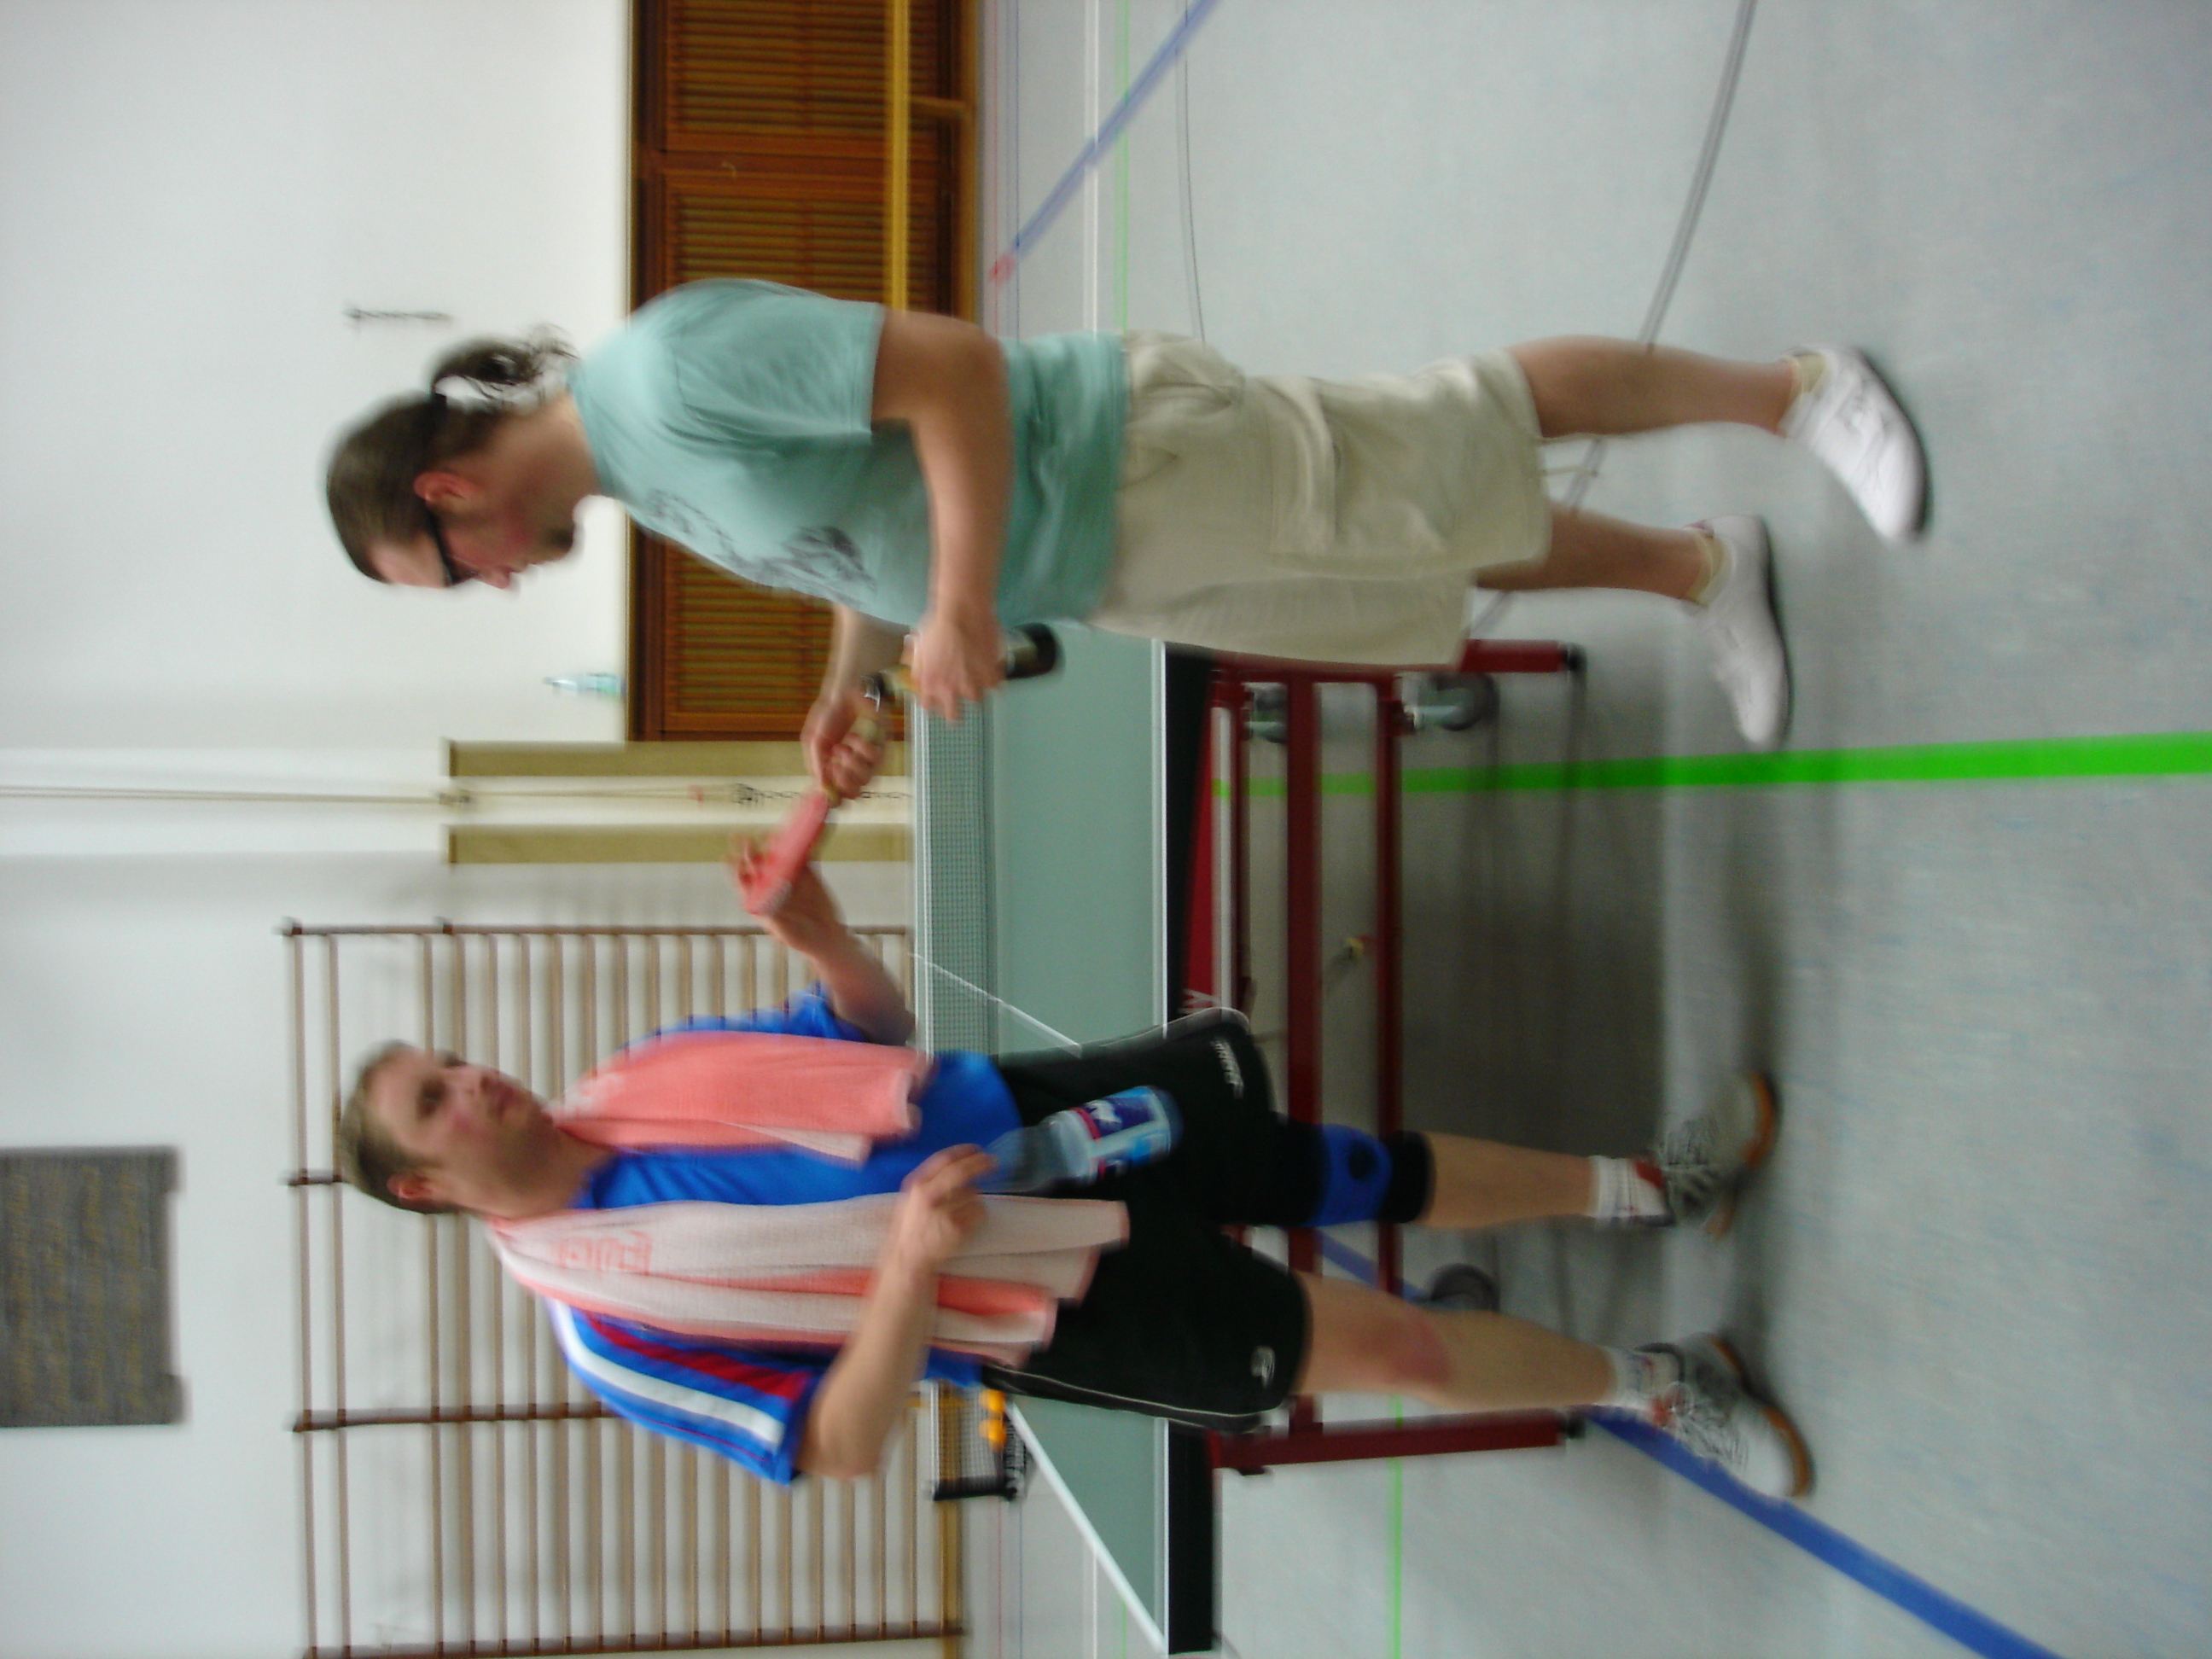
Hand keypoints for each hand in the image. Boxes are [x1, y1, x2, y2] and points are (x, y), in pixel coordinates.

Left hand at [727, 834, 844, 953]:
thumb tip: (772, 894)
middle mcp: (771, 884)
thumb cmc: (799, 937)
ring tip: (771, 835)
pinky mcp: (807, 872)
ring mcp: (789, 876)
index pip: (742, 879)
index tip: (732, 858)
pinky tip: (801, 835)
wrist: (825, 937)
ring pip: (779, 855)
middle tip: (746, 840)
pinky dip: (802, 844)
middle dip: (751, 851)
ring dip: (774, 844)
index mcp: (759, 898)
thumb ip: (776, 914)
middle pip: (758, 863)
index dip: (735, 868)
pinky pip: (803, 855)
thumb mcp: (784, 930)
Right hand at [802, 687, 886, 797]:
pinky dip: (860, 749)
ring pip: (866, 780)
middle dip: (843, 783)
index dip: (835, 796)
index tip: (827, 788)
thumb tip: (820, 787)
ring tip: (840, 747)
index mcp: (837, 767)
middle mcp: (854, 766)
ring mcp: (869, 758)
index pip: (839, 793)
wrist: (844, 692)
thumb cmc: (829, 715)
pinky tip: (852, 737)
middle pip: (855, 793)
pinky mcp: (883, 746)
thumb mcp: (814, 740)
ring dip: (850, 764)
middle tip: (834, 767)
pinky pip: (874, 759)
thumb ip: (817, 763)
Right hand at [882, 1146, 992, 1272]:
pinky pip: (978, 1212)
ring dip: (974, 1198)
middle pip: (962, 1171)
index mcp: (917, 1184)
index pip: (945, 1160)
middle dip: (980, 1164)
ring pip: (973, 1193)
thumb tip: (959, 1163)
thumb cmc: (911, 1227)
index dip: (964, 1152)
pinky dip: (978, 1214)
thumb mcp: (911, 1198)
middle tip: (993, 1162)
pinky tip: (966, 1221)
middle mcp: (929, 1195)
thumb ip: (930, 1181)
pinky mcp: (956, 1228)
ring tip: (962, 1210)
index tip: (977, 1149)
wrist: (908, 1259)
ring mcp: (943, 1212)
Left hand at [906, 606, 1005, 722]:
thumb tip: (916, 679)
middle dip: (955, 709)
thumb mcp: (918, 646)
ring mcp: (973, 684)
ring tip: (976, 677)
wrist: (963, 612)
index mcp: (930, 683)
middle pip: (954, 715)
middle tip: (959, 696)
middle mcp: (951, 689)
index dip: (933, 701)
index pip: (929, 706)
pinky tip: (990, 669)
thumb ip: (917, 667)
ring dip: (975, 690)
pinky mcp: (991, 676)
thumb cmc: (938, 625)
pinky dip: (993, 679)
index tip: (937, 696)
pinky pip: (995, 686)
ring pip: (976, 700)